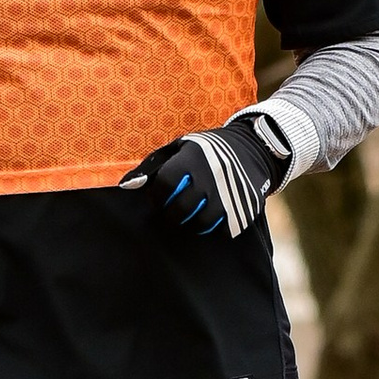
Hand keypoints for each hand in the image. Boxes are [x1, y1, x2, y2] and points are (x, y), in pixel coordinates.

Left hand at [123, 107, 295, 240]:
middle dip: (172, 214)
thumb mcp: (180, 148)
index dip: (157, 196)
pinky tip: (213, 215)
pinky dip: (215, 226)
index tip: (160, 197)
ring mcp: (230, 195)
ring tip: (192, 213)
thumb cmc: (206, 150)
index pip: (164, 186)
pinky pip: (223, 229)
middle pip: (181, 210)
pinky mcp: (244, 209)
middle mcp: (211, 177)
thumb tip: (126, 186)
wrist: (252, 149)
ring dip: (192, 222)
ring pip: (201, 223)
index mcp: (193, 159)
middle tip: (173, 210)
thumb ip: (152, 166)